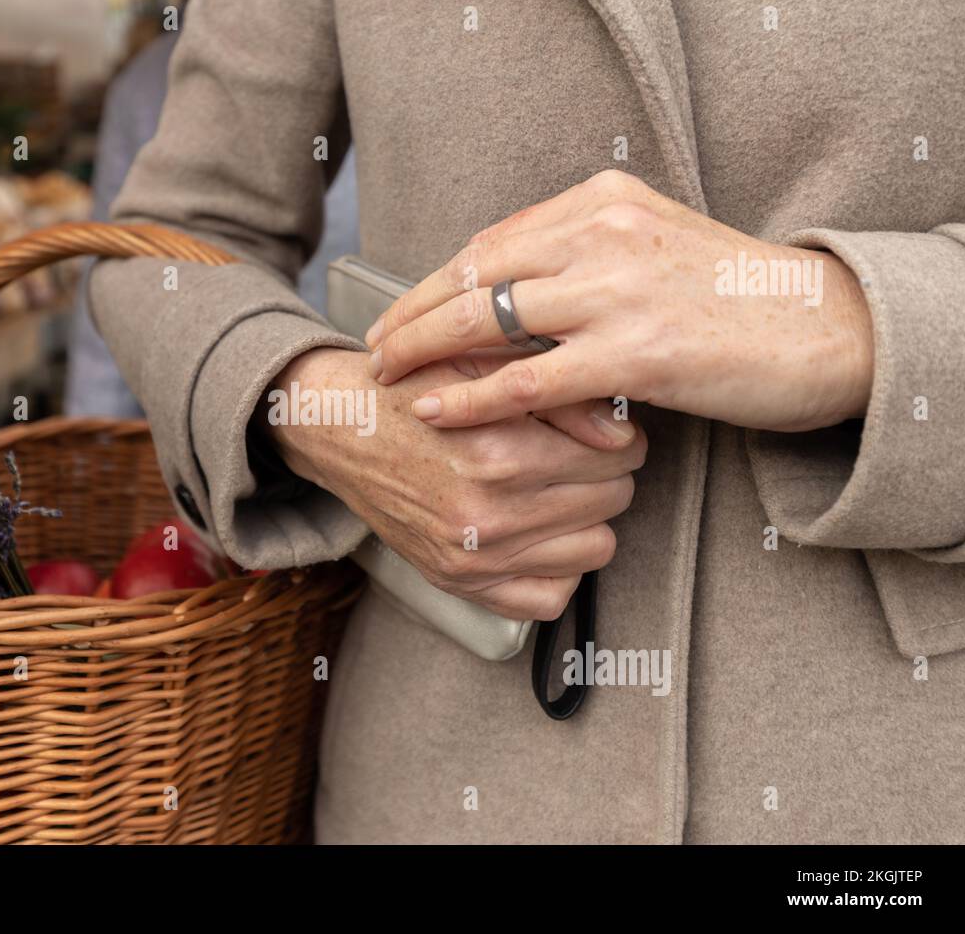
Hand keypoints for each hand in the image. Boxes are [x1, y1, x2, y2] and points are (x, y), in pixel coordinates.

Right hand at [264, 347, 645, 620]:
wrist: (340, 429)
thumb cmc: (413, 389)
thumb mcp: (483, 366)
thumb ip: (559, 396)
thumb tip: (624, 434)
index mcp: (499, 453)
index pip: (620, 453)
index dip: (620, 433)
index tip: (600, 428)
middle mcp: (489, 515)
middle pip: (614, 498)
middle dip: (606, 471)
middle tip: (577, 453)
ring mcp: (474, 559)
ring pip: (597, 548)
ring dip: (588, 518)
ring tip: (558, 490)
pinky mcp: (460, 584)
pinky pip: (551, 598)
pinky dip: (558, 568)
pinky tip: (540, 533)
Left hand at [366, 169, 874, 432]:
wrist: (824, 328)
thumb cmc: (733, 298)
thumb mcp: (652, 247)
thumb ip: (583, 255)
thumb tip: (508, 286)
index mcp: (603, 200)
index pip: (491, 241)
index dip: (434, 281)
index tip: (398, 311)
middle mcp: (603, 232)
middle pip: (474, 273)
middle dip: (411, 314)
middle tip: (373, 349)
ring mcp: (619, 290)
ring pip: (487, 319)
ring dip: (424, 351)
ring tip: (386, 377)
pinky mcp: (636, 352)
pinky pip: (528, 378)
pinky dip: (471, 397)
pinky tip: (434, 409)